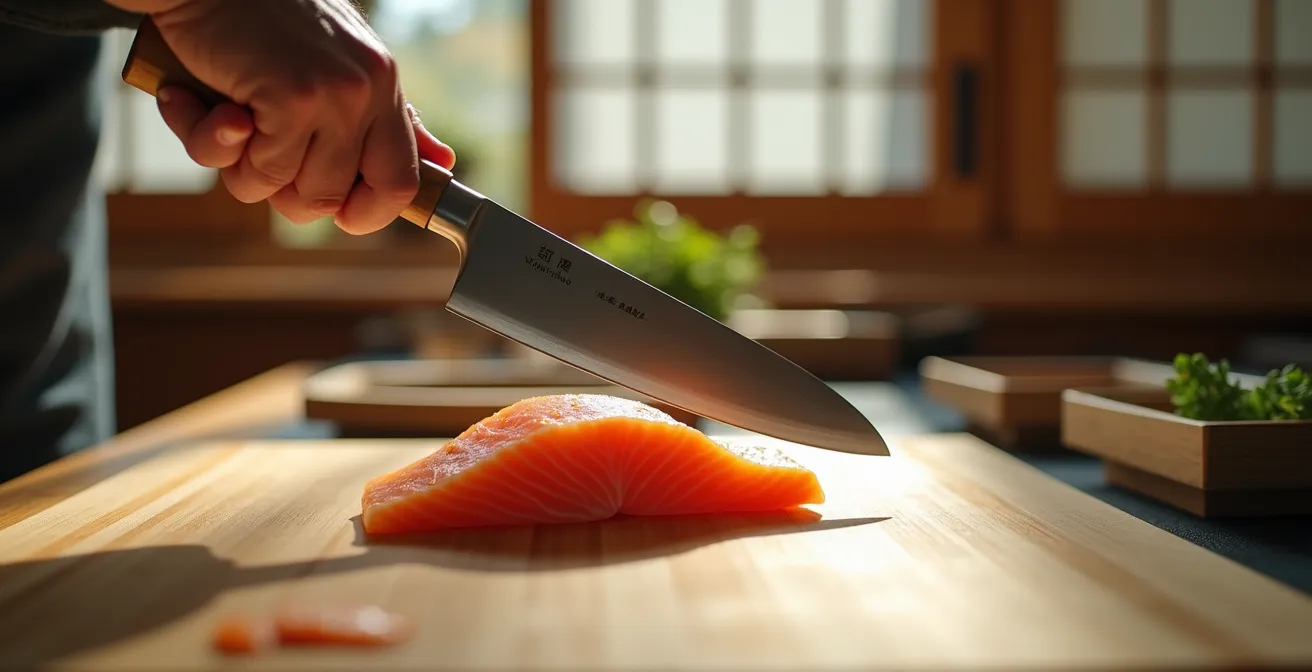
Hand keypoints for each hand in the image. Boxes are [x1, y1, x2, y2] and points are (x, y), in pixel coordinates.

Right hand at [108, 0, 455, 233]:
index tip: (337, 214)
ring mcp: (335, 95)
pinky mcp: (292, 98)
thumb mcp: (332, 64)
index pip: (403, 182)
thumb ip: (385, 116)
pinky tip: (201, 100)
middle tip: (253, 150)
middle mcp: (369, 90)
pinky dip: (216, 146)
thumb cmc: (254, 21)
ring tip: (226, 117)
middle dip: (286, 196)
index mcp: (383, 84)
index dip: (368, 213)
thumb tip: (442, 163)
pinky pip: (258, 172)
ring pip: (292, 194)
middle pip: (337, 200)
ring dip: (243, 172)